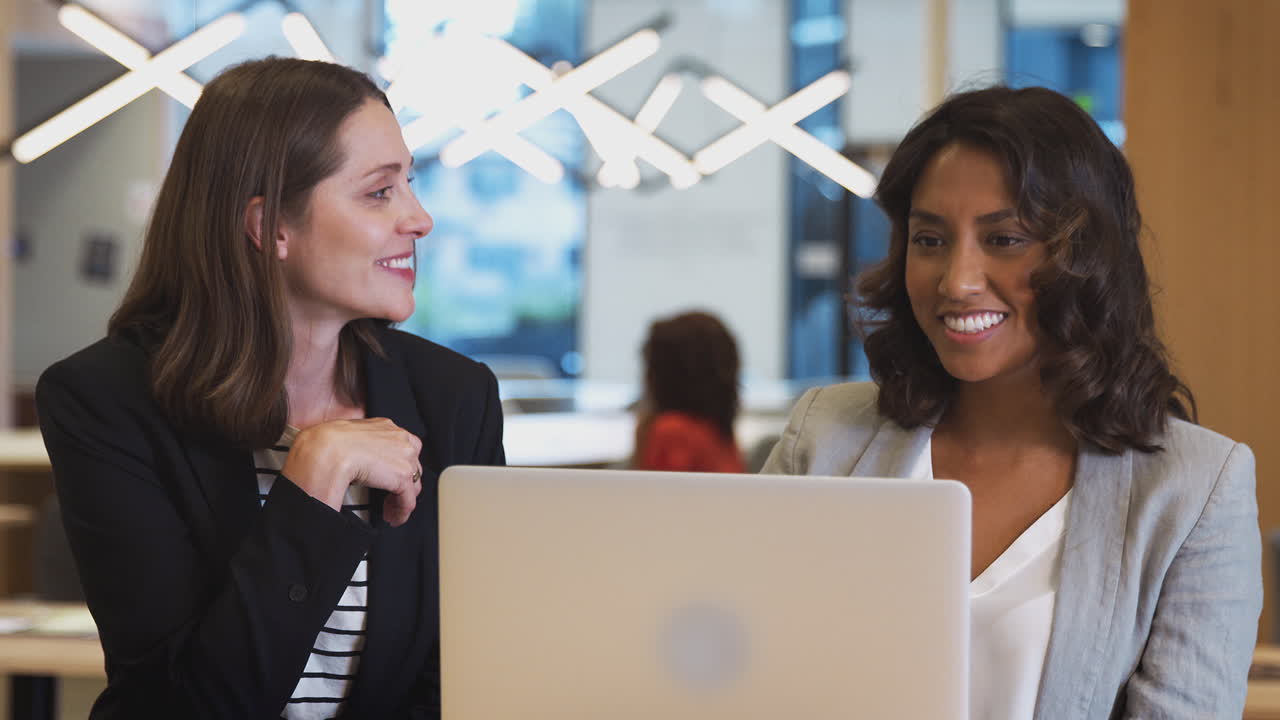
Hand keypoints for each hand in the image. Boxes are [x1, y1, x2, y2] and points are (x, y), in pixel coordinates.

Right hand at [280, 418, 423, 526]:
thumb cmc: (329, 443)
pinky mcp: (402, 476)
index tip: (388, 476)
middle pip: (411, 465)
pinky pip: (408, 500)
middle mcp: (400, 438)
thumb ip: (360, 444)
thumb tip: (355, 455)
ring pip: (412, 483)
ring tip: (389, 509)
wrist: (329, 449)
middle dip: (403, 482)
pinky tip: (392, 518)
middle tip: (390, 496)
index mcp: (385, 426)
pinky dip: (401, 512)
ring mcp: (404, 456)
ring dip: (401, 498)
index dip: (397, 465)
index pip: (402, 447)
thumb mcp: (348, 438)